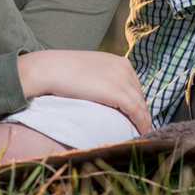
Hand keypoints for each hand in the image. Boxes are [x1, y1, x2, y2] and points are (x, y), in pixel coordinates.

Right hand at [16, 49, 152, 133]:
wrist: (51, 69)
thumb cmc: (64, 70)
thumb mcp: (90, 69)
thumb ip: (102, 77)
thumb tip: (103, 92)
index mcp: (119, 62)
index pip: (134, 86)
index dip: (137, 102)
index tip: (136, 115)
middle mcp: (124, 68)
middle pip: (139, 95)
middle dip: (142, 112)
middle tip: (142, 127)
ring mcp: (122, 80)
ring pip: (140, 104)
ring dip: (144, 120)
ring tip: (142, 133)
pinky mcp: (116, 93)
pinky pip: (135, 111)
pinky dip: (141, 122)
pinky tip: (141, 132)